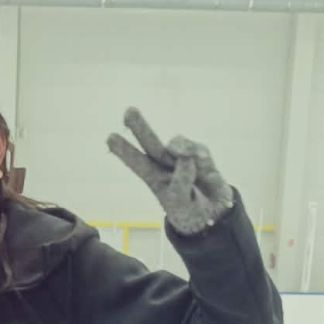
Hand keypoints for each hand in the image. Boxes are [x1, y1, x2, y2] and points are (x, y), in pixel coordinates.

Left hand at [106, 108, 233, 234]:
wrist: (214, 212)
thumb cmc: (189, 211)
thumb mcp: (180, 205)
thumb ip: (181, 182)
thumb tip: (185, 155)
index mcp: (154, 178)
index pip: (137, 163)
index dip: (124, 151)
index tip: (109, 137)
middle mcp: (165, 163)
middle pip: (151, 143)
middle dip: (140, 128)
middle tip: (128, 111)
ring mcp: (183, 156)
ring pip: (177, 143)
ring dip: (180, 147)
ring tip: (189, 166)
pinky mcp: (201, 154)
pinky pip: (198, 151)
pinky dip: (199, 159)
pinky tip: (202, 167)